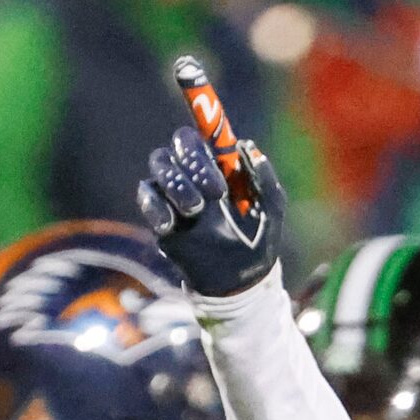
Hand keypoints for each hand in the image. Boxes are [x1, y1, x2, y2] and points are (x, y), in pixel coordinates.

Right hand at [137, 125, 284, 297]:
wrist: (239, 282)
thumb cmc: (258, 243)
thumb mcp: (271, 213)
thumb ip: (266, 182)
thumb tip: (247, 146)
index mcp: (217, 167)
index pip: (199, 138)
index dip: (204, 145)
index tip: (222, 173)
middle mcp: (192, 174)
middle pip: (176, 146)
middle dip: (194, 163)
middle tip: (214, 193)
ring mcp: (173, 194)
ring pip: (159, 166)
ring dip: (176, 183)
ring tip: (196, 209)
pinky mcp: (160, 216)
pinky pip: (147, 197)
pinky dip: (155, 206)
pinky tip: (170, 224)